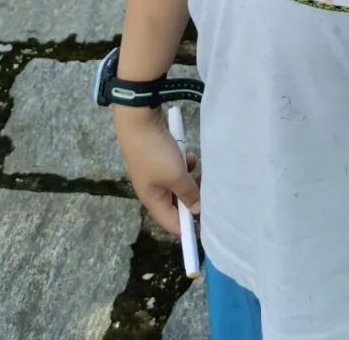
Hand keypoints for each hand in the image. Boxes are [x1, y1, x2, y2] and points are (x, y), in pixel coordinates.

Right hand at [113, 107, 200, 235]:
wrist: (139, 121)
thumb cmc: (156, 153)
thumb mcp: (175, 176)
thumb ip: (188, 193)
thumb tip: (197, 210)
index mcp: (153, 201)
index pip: (172, 224)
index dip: (189, 227)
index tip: (209, 222)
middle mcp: (153, 190)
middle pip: (177, 204)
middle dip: (193, 199)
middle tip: (210, 192)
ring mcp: (155, 173)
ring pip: (178, 184)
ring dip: (190, 179)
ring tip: (200, 171)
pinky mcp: (159, 158)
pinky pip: (176, 169)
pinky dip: (184, 165)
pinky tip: (190, 156)